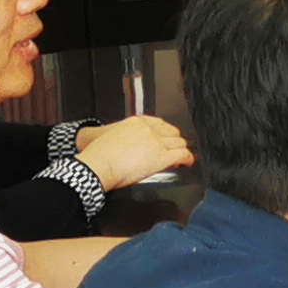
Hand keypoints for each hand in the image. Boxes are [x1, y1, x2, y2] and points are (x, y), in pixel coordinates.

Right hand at [73, 115, 191, 189]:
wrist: (99, 164)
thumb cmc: (100, 155)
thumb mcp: (112, 136)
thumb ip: (127, 136)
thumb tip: (132, 146)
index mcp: (137, 122)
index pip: (159, 124)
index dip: (165, 133)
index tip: (164, 139)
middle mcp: (149, 129)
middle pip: (172, 132)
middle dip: (174, 141)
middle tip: (173, 150)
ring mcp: (157, 142)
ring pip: (179, 143)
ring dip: (181, 150)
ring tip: (181, 158)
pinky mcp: (162, 156)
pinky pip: (182, 154)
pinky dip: (188, 159)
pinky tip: (187, 163)